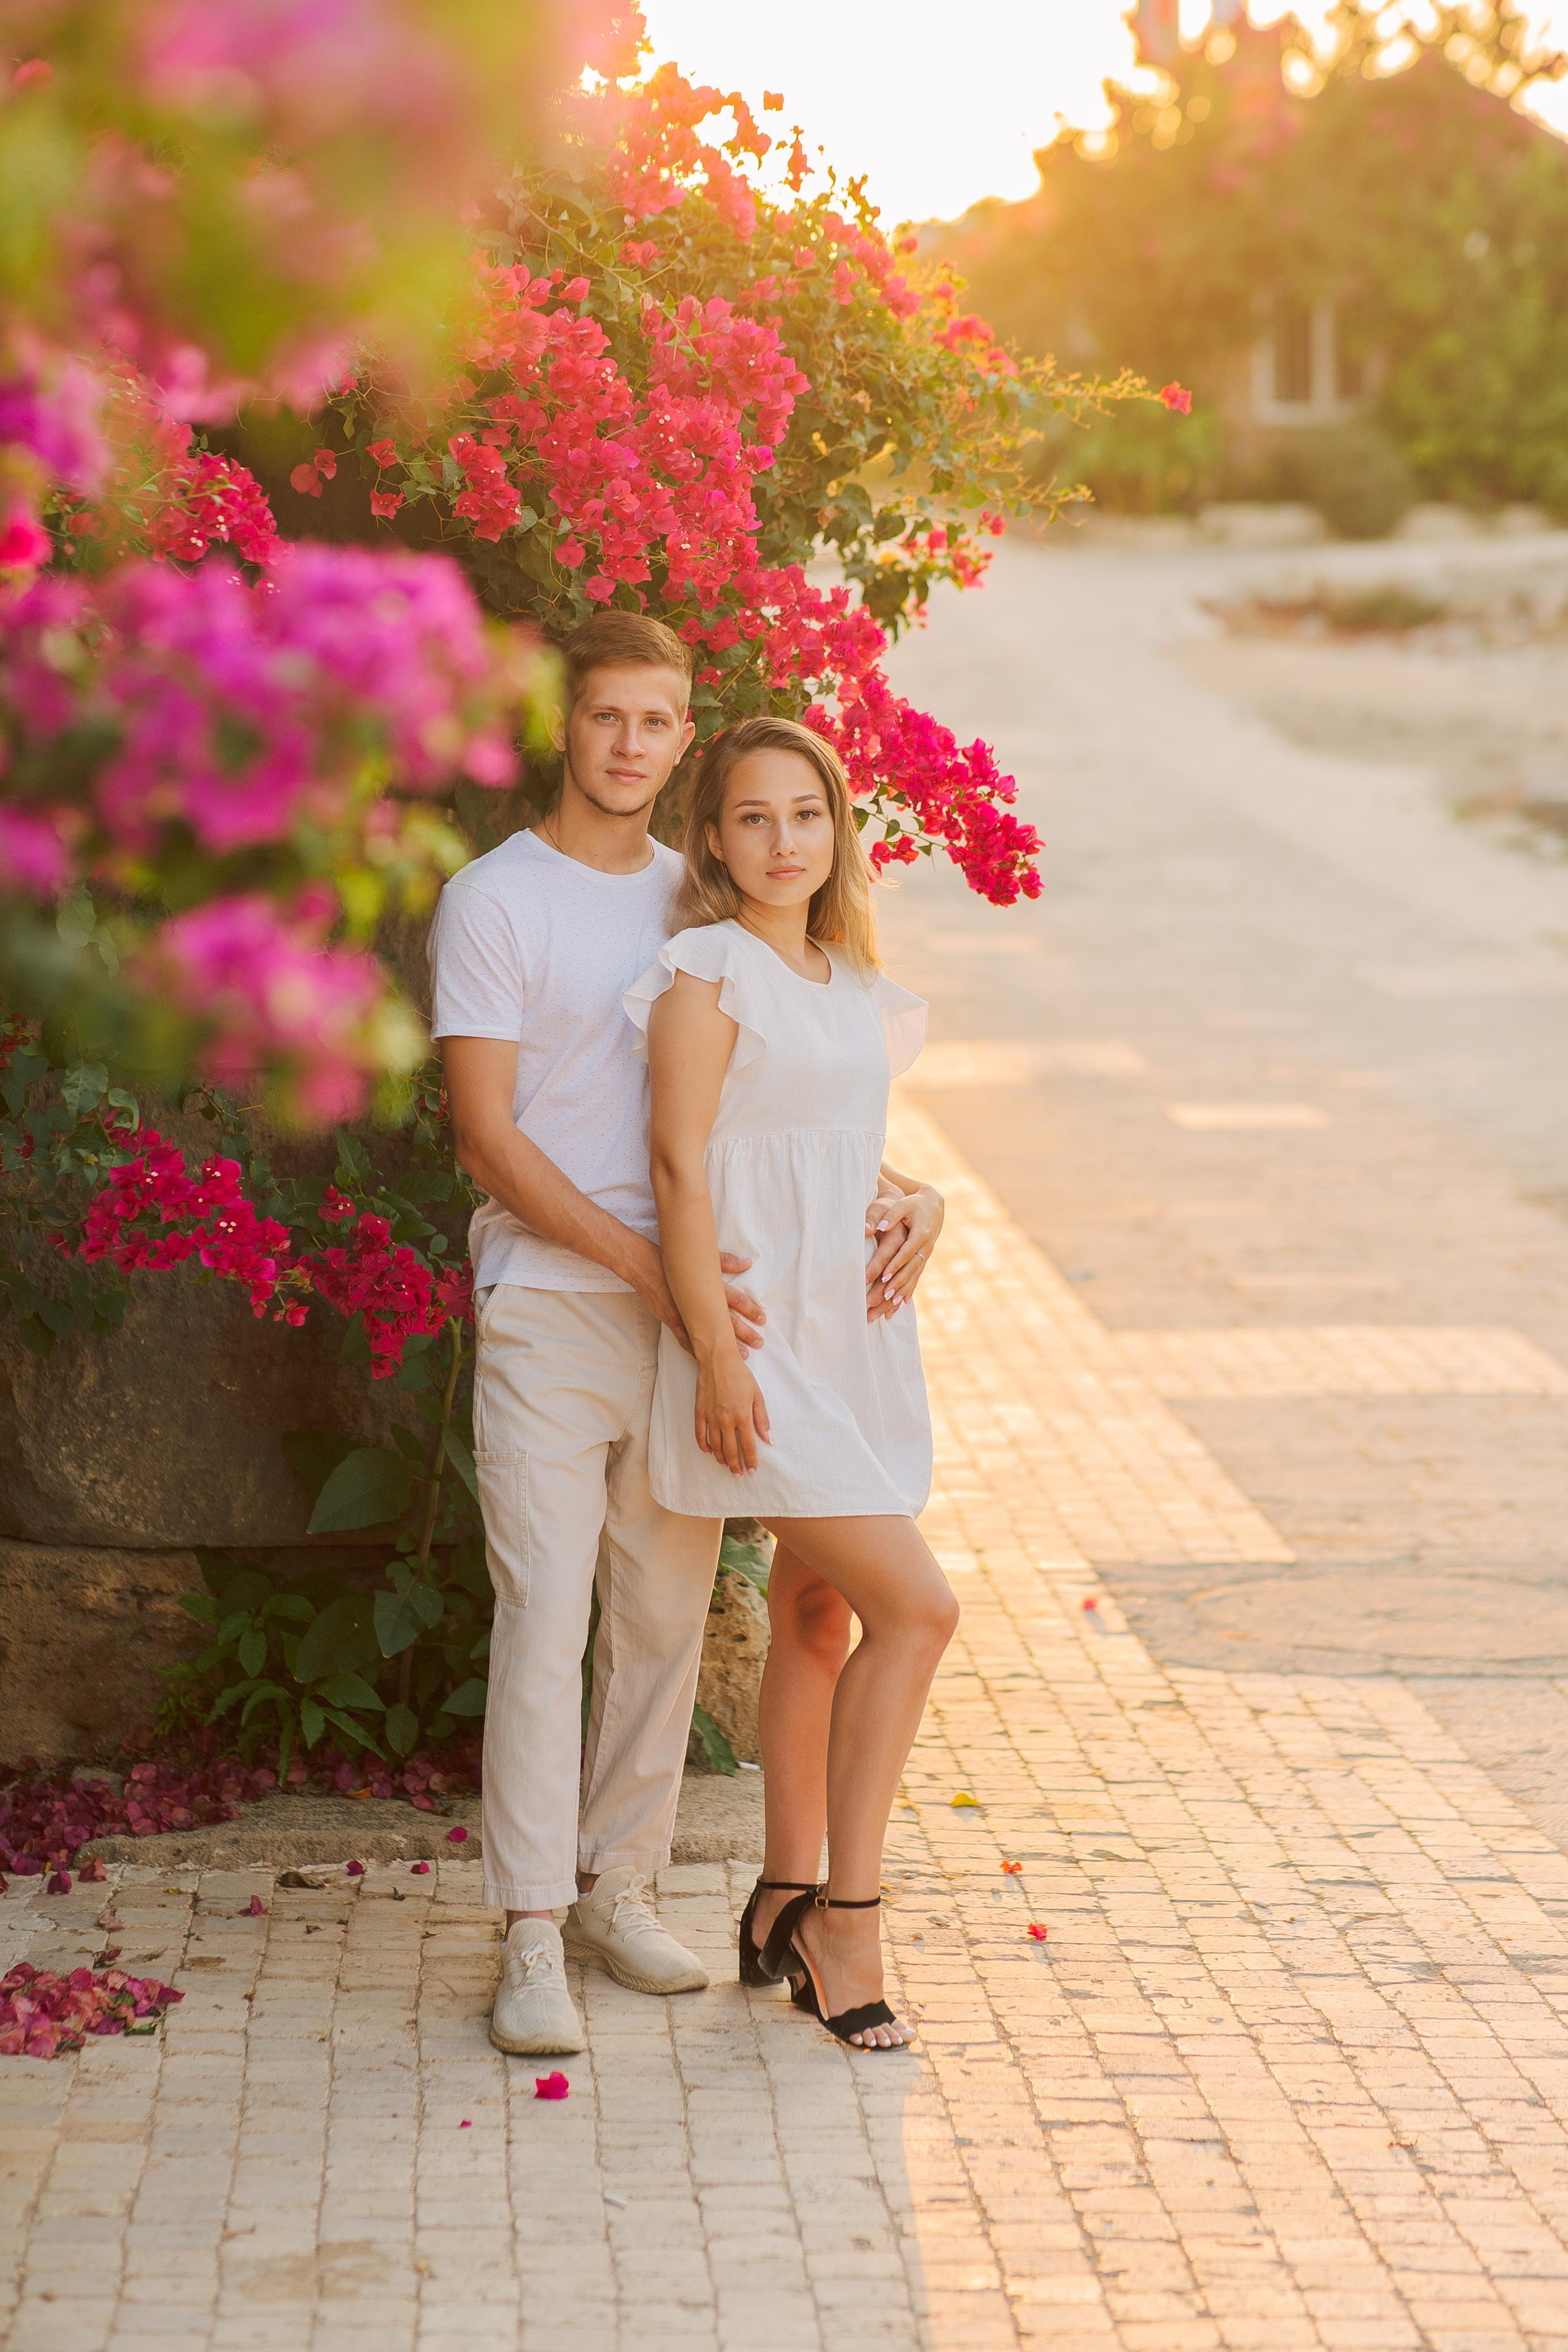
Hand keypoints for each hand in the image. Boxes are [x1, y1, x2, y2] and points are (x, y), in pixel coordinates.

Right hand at [625, 1238, 764, 1356]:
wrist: (642, 1264)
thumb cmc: (671, 1259)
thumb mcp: (700, 1257)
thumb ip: (724, 1261)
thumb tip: (746, 1263)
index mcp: (707, 1286)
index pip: (734, 1300)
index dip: (750, 1310)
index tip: (763, 1319)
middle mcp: (698, 1302)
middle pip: (726, 1320)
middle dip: (744, 1333)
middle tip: (759, 1343)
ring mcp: (684, 1314)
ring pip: (708, 1334)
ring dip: (725, 1345)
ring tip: (741, 1355)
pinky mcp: (671, 1321)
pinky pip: (685, 1340)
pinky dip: (696, 1350)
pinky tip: (706, 1359)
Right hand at [695, 1349, 770, 1474]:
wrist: (718, 1361)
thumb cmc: (741, 1376)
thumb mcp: (757, 1396)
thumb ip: (762, 1419)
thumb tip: (769, 1439)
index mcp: (743, 1416)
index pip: (748, 1446)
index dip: (750, 1461)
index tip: (752, 1471)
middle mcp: (726, 1420)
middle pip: (731, 1450)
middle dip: (736, 1465)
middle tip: (739, 1475)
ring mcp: (711, 1417)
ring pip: (715, 1445)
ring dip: (721, 1459)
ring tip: (726, 1466)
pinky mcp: (699, 1412)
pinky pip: (700, 1434)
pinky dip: (704, 1446)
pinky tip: (708, 1452)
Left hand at [865, 1182, 943, 1320]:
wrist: (933, 1206)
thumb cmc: (914, 1204)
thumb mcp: (903, 1205)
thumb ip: (891, 1215)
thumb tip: (878, 1227)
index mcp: (920, 1234)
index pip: (906, 1253)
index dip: (896, 1265)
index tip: (884, 1276)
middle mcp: (925, 1247)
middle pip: (911, 1269)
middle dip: (898, 1284)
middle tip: (884, 1297)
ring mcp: (926, 1255)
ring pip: (914, 1276)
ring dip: (903, 1291)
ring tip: (890, 1306)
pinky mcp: (923, 1259)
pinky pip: (917, 1277)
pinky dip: (909, 1290)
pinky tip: (902, 1304)